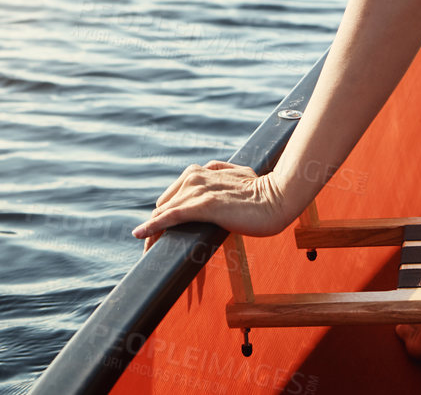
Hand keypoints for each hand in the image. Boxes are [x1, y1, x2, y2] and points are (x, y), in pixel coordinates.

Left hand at [131, 160, 295, 250]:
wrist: (280, 198)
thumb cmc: (263, 191)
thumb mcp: (238, 175)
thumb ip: (221, 172)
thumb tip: (208, 169)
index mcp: (200, 171)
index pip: (172, 196)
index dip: (163, 216)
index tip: (161, 235)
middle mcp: (194, 177)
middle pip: (164, 205)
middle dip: (156, 228)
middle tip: (153, 250)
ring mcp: (198, 189)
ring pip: (164, 213)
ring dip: (153, 233)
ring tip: (147, 252)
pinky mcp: (203, 204)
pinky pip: (170, 216)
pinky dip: (153, 226)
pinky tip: (140, 234)